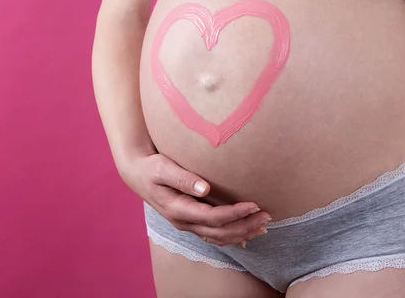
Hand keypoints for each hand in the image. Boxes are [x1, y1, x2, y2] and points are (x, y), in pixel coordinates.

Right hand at [120, 152, 270, 246]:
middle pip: (219, 232)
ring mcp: (186, 224)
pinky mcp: (190, 221)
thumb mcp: (163, 167)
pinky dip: (231, 235)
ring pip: (218, 237)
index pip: (213, 217)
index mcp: (178, 209)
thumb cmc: (151, 167)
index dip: (235, 213)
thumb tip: (204, 188)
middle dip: (245, 226)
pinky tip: (246, 235)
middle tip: (267, 216)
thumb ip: (182, 178)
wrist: (137, 174)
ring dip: (242, 233)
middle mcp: (183, 222)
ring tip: (263, 226)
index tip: (254, 204)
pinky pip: (213, 235)